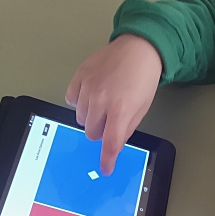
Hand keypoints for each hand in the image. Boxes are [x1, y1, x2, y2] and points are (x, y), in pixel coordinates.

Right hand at [66, 34, 162, 174]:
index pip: (110, 143)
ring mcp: (88, 87)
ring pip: (80, 118)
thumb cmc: (143, 77)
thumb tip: (114, 144)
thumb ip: (127, 128)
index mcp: (121, 109)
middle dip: (100, 132)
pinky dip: (79, 102)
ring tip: (103, 104)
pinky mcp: (79, 76)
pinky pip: (71, 99)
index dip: (107, 159)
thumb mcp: (142, 108)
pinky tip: (90, 96)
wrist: (139, 47)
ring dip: (90, 117)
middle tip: (110, 120)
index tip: (105, 168)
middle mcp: (101, 99)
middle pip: (91, 132)